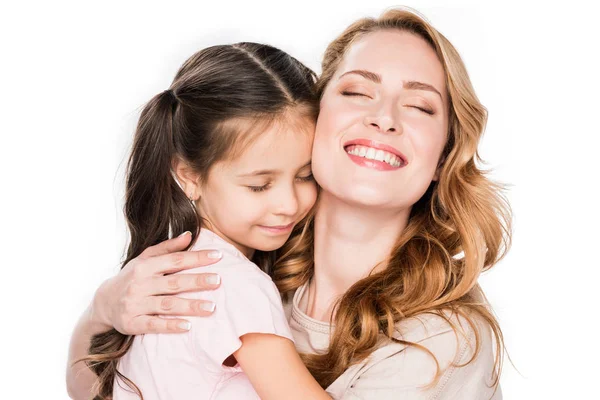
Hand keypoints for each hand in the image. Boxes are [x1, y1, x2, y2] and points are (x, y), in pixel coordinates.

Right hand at [91, 231, 221, 334]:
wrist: (103, 302)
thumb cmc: (132, 277)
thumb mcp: (145, 259)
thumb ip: (167, 248)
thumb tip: (190, 235)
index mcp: (145, 266)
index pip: (175, 260)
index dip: (197, 257)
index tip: (218, 256)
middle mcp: (140, 284)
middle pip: (174, 282)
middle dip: (197, 281)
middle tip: (218, 281)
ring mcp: (136, 304)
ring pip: (167, 305)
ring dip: (190, 306)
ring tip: (211, 307)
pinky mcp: (132, 323)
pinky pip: (153, 325)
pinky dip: (170, 326)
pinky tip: (188, 326)